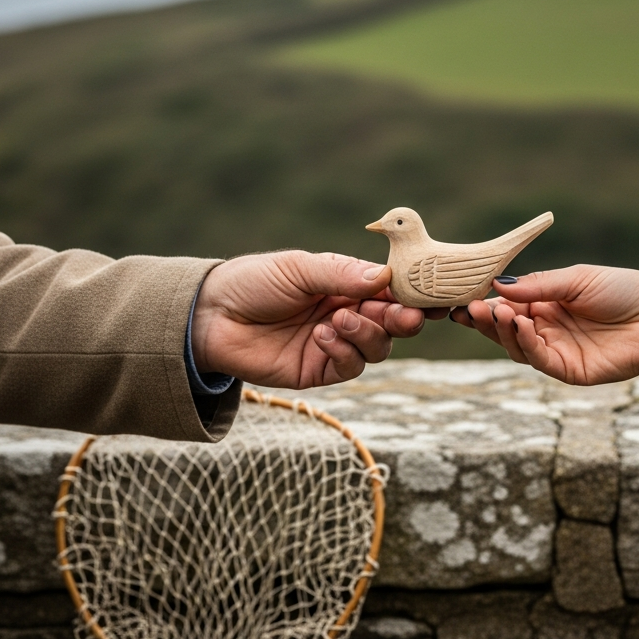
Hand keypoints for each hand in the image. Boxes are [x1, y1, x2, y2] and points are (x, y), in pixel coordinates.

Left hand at [191, 251, 433, 387]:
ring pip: (377, 348)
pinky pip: (349, 367)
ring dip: (367, 334)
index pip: (391, 290)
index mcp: (347, 285)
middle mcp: (348, 314)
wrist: (211, 316)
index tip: (427, 295)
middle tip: (404, 317)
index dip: (412, 293)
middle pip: (393, 322)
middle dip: (402, 319)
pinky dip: (343, 351)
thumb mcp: (298, 268)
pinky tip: (322, 336)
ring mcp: (335, 344)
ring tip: (338, 320)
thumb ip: (341, 274)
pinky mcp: (319, 370)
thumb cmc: (253, 282)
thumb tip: (386, 276)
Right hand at [450, 266, 638, 385]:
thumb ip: (539, 285)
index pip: (506, 305)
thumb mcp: (577, 279)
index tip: (463, 296)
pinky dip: (525, 343)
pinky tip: (519, 325)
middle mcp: (547, 329)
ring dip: (502, 331)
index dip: (485, 303)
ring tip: (498, 312)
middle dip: (485, 319)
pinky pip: (539, 360)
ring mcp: (557, 351)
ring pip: (517, 347)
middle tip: (471, 307)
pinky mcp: (570, 371)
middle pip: (504, 329)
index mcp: (546, 304)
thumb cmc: (625, 291)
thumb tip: (498, 285)